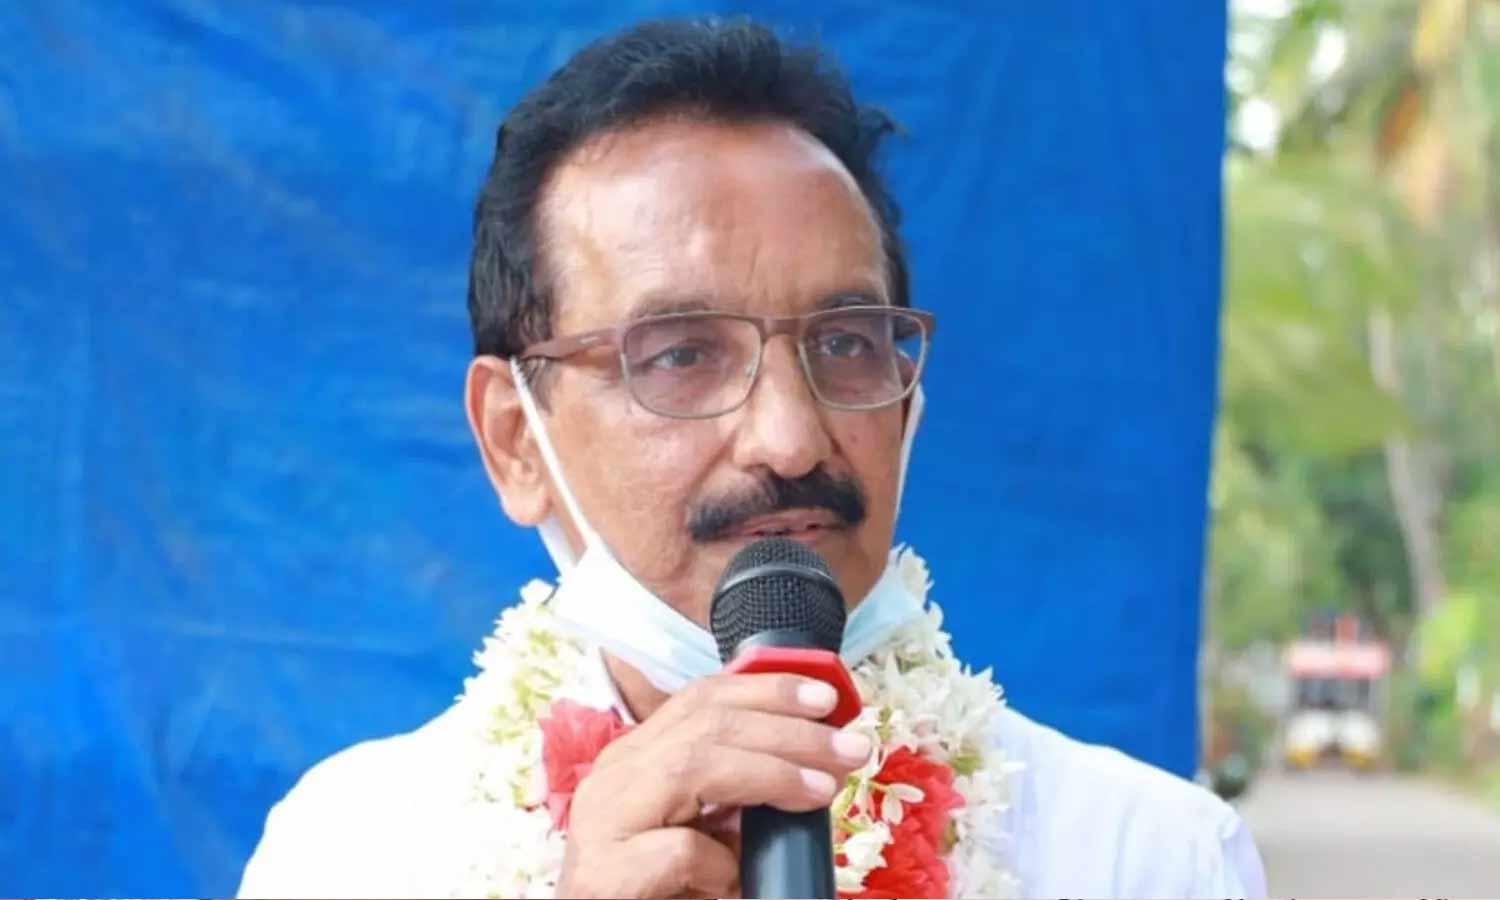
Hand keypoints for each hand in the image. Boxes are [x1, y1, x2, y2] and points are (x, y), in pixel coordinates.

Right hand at [555, 672, 872, 897]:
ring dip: (773, 772)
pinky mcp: (603, 872)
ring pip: (694, 767)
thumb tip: (810, 768)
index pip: (700, 699)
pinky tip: (741, 880)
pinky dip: (723, 862)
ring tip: (825, 787)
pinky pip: (681, 850)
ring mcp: (603, 821)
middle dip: (788, 728)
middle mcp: (613, 776)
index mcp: (635, 758)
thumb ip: (733, 795)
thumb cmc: (655, 890)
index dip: (766, 689)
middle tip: (850, 747)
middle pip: (706, 723)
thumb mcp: (700, 831)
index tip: (826, 697)